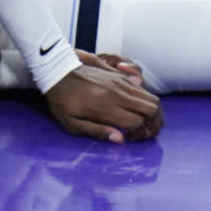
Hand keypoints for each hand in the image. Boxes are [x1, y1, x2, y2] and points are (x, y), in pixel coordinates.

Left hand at [45, 55, 162, 143]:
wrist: (56, 71)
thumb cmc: (62, 101)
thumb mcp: (72, 124)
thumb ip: (97, 132)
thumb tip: (120, 139)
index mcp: (107, 106)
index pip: (139, 122)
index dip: (139, 135)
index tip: (129, 139)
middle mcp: (118, 92)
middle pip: (152, 108)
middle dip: (154, 125)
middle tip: (143, 134)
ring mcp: (120, 82)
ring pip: (151, 97)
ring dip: (153, 113)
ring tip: (142, 123)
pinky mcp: (118, 76)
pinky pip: (142, 89)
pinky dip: (146, 102)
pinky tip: (135, 110)